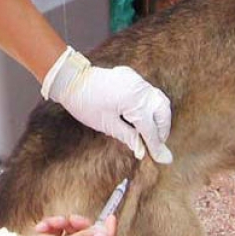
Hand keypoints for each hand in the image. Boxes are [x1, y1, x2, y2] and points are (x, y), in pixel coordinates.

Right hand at [16, 214, 116, 235]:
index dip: (108, 231)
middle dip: (77, 224)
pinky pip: (59, 232)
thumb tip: (102, 234)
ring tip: (47, 224)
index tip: (111, 217)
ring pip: (72, 232)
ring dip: (59, 224)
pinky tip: (41, 228)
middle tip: (70, 219)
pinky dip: (51, 227)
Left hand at [41, 47, 173, 163]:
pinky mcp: (132, 76)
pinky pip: (148, 92)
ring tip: (152, 132)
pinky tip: (143, 116)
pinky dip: (150, 105)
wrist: (71, 80)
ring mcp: (137, 80)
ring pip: (158, 99)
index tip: (162, 158)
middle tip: (157, 144)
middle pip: (162, 110)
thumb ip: (129, 137)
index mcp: (134, 101)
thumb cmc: (86, 104)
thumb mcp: (107, 125)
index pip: (150, 127)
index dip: (155, 145)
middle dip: (163, 128)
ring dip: (158, 116)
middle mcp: (140, 88)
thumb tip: (143, 151)